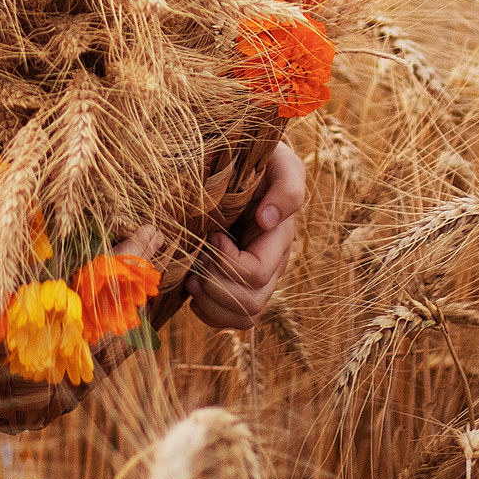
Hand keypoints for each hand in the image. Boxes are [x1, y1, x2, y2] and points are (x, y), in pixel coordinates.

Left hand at [186, 141, 305, 330]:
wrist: (240, 162)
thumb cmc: (259, 158)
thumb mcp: (280, 161)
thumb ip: (287, 187)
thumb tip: (268, 220)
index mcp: (279, 238)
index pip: (258, 273)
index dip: (230, 263)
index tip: (213, 236)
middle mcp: (271, 264)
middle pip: (252, 304)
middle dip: (216, 288)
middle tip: (195, 262)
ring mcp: (254, 279)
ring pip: (243, 318)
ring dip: (211, 304)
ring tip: (191, 278)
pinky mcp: (235, 285)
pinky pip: (229, 319)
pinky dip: (208, 312)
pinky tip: (194, 288)